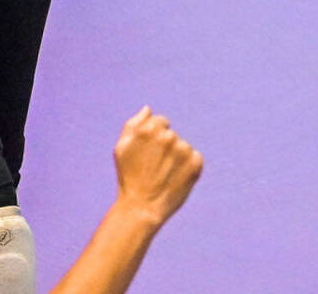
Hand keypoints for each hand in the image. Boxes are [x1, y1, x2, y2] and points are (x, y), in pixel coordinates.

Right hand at [112, 106, 202, 226]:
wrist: (142, 207)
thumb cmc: (129, 177)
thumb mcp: (121, 148)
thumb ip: (133, 124)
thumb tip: (148, 109)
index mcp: (149, 129)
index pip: (161, 122)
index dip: (154, 139)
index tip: (148, 154)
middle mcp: (167, 137)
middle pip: (171, 135)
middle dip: (165, 148)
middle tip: (154, 167)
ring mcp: (182, 150)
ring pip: (183, 147)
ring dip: (177, 157)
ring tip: (164, 174)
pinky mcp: (195, 164)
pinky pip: (195, 157)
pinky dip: (189, 166)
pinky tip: (176, 178)